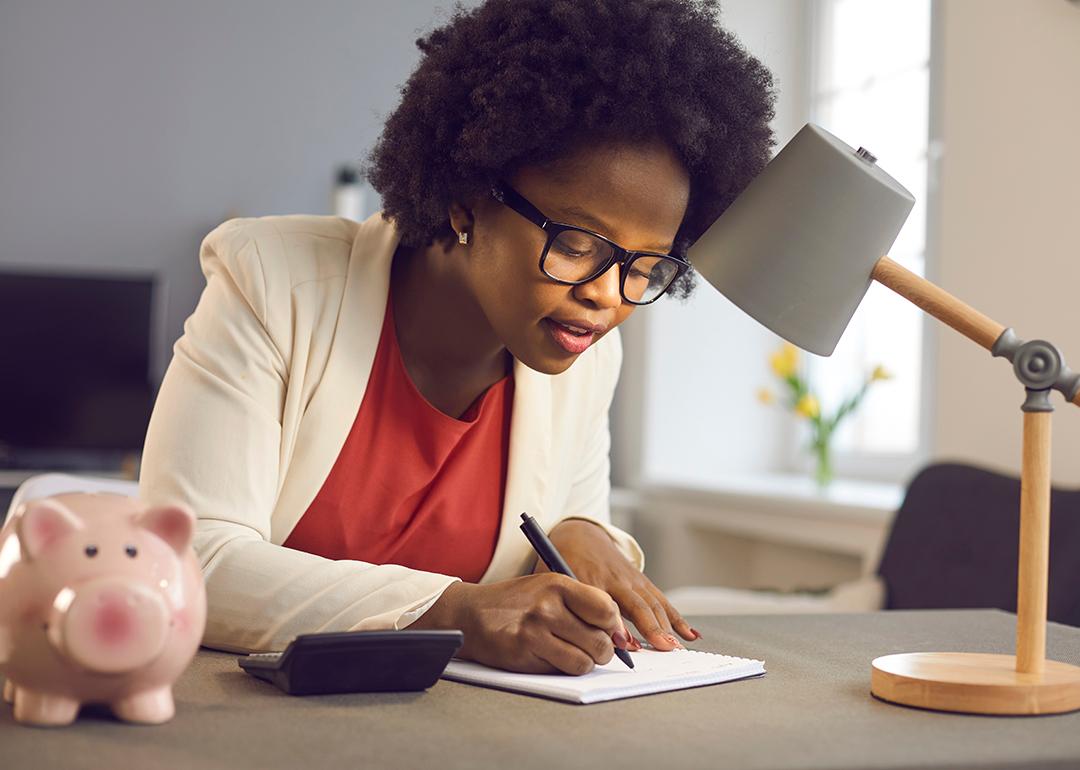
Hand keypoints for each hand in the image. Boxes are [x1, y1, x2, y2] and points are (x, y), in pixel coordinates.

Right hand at [409, 574, 631, 674]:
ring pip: (584, 661)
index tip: (613, 633)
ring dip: (585, 663)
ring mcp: (534, 633)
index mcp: (558, 584)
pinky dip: (563, 669)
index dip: (615, 626)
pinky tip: (552, 657)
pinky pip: (561, 671)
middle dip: (603, 651)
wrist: (469, 614)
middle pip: (600, 641)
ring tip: (575, 654)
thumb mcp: (548, 587)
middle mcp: (547, 607)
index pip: (607, 609)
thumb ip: (582, 604)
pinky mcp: (523, 656)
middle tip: (595, 649)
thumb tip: (620, 635)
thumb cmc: (515, 602)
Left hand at [536, 519, 700, 650]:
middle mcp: (615, 578)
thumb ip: (569, 607)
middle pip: (636, 603)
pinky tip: (689, 634)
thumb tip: (593, 640)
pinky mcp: (642, 581)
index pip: (604, 603)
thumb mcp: (556, 581)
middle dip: (652, 626)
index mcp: (589, 577)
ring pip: (653, 602)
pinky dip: (676, 617)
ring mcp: (632, 579)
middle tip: (665, 647)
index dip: (614, 624)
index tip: (624, 644)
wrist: (580, 536)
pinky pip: (662, 600)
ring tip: (678, 646)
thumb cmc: (564, 563)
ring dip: (668, 625)